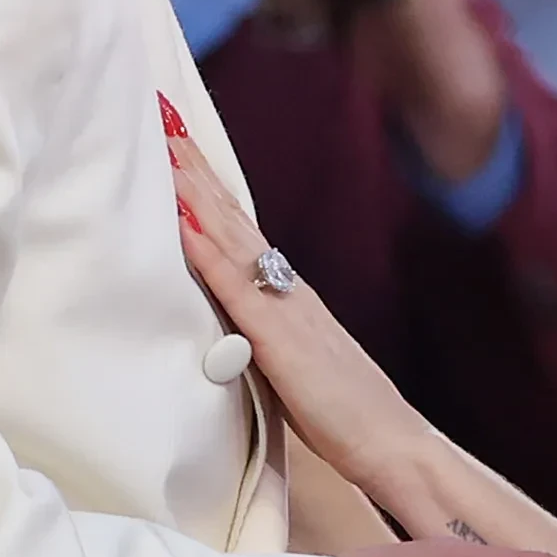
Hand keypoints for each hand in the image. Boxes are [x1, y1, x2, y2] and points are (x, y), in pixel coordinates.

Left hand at [166, 113, 412, 483]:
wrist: (395, 444)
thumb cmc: (346, 416)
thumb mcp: (297, 365)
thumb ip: (266, 338)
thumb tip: (228, 328)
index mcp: (288, 295)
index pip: (239, 228)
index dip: (207, 186)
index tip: (179, 143)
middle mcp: (287, 288)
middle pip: (232, 215)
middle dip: (195, 165)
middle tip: (161, 113)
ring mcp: (285, 307)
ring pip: (232, 235)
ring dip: (195, 189)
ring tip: (166, 144)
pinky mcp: (280, 338)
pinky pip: (236, 285)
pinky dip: (207, 249)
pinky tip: (182, 221)